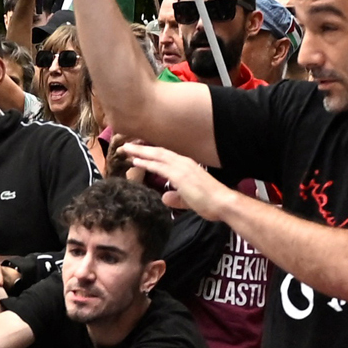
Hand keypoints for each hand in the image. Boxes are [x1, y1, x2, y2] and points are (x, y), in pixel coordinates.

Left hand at [114, 141, 232, 217]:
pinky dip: (146, 162)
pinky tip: (135, 160)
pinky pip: (159, 166)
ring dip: (140, 151)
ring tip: (125, 149)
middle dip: (141, 148)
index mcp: (187, 166)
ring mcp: (182, 167)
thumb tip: (165, 197)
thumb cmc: (210, 202)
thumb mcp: (189, 199)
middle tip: (125, 145)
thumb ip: (177, 197)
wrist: (222, 203)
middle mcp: (184, 162)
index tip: (137, 150)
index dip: (151, 152)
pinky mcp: (179, 175)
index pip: (165, 156)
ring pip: (157, 155)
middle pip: (158, 152)